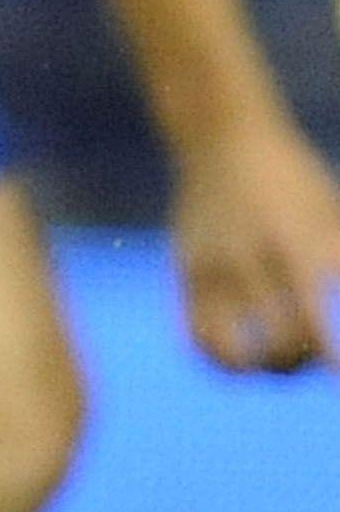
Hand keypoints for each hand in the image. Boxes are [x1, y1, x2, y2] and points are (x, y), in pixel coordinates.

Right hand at [169, 115, 339, 373]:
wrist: (222, 136)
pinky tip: (244, 349)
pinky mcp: (185, 270)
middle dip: (301, 362)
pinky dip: (222, 357)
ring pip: (229, 353)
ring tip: (275, 356)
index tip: (338, 374)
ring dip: (258, 367)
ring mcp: (211, 268)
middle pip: (276, 347)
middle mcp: (248, 264)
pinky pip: (197, 336)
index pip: (310, 327)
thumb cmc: (294, 179)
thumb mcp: (332, 218)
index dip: (328, 363)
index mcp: (293, 249)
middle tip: (312, 349)